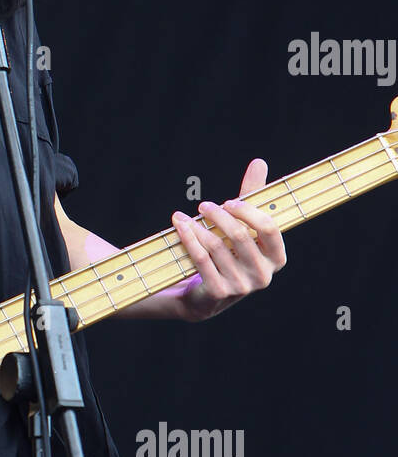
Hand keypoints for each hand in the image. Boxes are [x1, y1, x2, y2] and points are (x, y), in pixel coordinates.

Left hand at [171, 159, 286, 321]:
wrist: (207, 294)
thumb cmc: (230, 252)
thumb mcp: (243, 226)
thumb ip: (252, 197)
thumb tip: (258, 162)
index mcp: (277, 258)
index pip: (269, 228)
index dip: (248, 211)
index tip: (228, 202)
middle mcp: (263, 275)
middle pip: (240, 235)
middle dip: (219, 215)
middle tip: (203, 206)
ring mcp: (241, 287)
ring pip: (217, 246)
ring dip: (198, 227)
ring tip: (185, 217)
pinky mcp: (219, 292)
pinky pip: (201, 259)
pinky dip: (189, 239)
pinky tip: (180, 227)